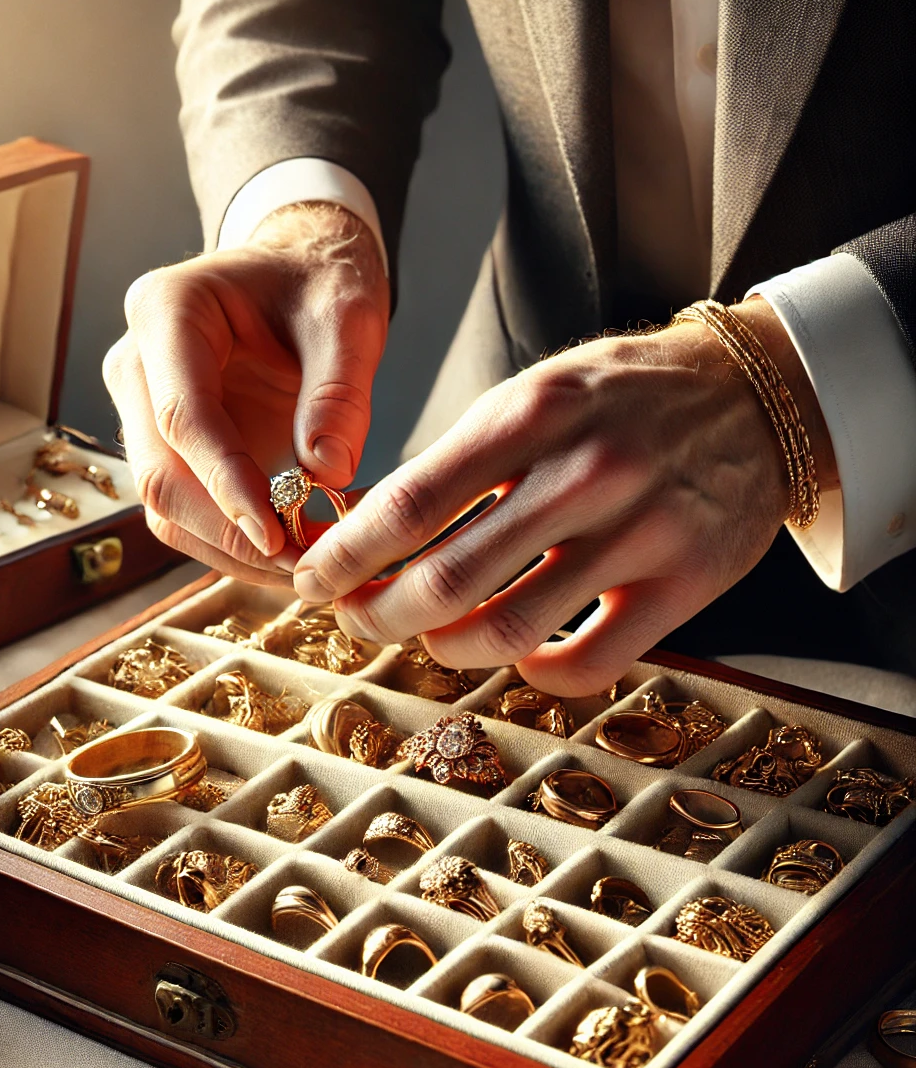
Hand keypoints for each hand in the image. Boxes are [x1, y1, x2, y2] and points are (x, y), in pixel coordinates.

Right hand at [103, 203, 388, 581]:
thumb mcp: (347, 316)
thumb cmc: (318, 282)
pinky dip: (238, 543)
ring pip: (167, 508)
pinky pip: (190, 513)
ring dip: (232, 550)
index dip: (226, 483)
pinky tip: (294, 550)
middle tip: (305, 566)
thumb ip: (340, 390)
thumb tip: (327, 473)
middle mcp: (137, 365)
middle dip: (229, 532)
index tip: (277, 535)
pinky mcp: (167, 449)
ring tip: (308, 565)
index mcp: (167, 312)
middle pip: (160, 474)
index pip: (183, 415)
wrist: (297, 273)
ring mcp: (144, 412)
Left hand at [293, 300, 836, 693]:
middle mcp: (586, 471)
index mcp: (534, 413)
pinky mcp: (686, 583)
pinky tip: (520, 656)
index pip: (411, 503)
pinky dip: (535, 673)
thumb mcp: (539, 394)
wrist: (757, 395)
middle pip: (446, 579)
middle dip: (379, 615)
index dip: (345, 557)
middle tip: (358, 619)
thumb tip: (369, 536)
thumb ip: (465, 460)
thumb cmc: (626, 398)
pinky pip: (587, 663)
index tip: (311, 580)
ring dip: (447, 648)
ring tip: (431, 637)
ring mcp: (641, 531)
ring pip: (508, 631)